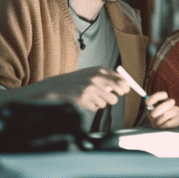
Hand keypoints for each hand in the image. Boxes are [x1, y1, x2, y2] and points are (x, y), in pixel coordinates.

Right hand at [0, 67, 129, 112]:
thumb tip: (124, 86)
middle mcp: (96, 77)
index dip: (124, 86)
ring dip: (100, 102)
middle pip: (117, 92)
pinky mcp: (84, 99)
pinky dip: (91, 106)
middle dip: (114, 96)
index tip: (125, 90)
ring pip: (107, 102)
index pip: (120, 78)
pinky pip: (96, 107)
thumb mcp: (90, 74)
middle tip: (108, 97)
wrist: (54, 88)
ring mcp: (90, 88)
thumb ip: (106, 78)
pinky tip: (82, 101)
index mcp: (99, 70)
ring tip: (89, 97)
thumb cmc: (74, 82)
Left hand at [144, 91, 178, 128]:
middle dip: (158, 110)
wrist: (161, 125)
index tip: (148, 103)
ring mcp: (176, 110)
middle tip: (152, 115)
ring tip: (156, 123)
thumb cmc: (154, 116)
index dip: (156, 98)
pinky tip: (161, 125)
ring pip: (169, 113)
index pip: (163, 94)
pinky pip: (169, 122)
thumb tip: (148, 102)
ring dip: (159, 120)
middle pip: (169, 103)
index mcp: (164, 99)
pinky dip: (163, 125)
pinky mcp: (178, 118)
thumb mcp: (150, 110)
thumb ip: (149, 105)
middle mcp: (171, 103)